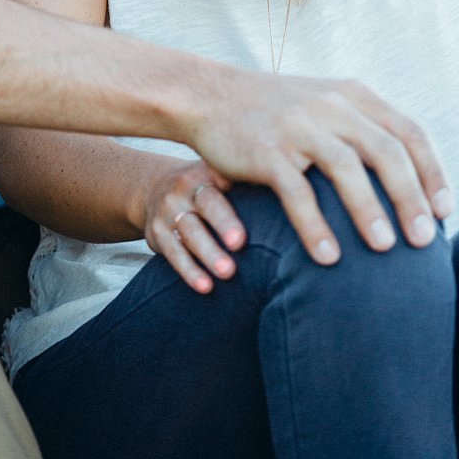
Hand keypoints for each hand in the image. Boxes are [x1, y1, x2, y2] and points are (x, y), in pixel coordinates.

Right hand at [139, 159, 245, 293]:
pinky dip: (189, 271)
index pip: (226, 179)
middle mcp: (187, 187)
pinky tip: (205, 286)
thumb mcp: (219, 175)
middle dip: (223, 222)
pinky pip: (173, 252)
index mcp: (209, 171)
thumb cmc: (206, 188)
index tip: (255, 211)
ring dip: (208, 253)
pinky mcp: (156, 232)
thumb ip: (249, 183)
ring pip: (189, 230)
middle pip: (207, 203)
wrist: (154, 188)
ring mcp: (169, 209)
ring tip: (228, 273)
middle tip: (240, 243)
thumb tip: (304, 199)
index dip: (240, 192)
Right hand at [190, 71, 454, 263]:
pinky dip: (315, 226)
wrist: (212, 95)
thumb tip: (414, 179)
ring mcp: (297, 125)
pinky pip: (297, 191)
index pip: (409, 132)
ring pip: (345, 168)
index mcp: (353, 95)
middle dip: (411, 198)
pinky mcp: (266, 149)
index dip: (432, 173)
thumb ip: (365, 129)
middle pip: (385, 151)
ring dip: (370, 210)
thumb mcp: (327, 104)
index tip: (446, 211)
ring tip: (385, 249)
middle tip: (425, 241)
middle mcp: (331, 105)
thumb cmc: (278, 112)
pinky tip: (328, 258)